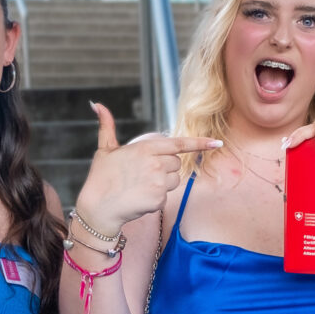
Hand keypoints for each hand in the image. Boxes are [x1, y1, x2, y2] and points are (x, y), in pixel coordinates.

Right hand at [74, 103, 221, 234]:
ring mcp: (159, 181)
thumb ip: (107, 126)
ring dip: (162, 183)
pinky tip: (140, 198)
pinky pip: (167, 196)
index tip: (217, 143)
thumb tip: (97, 104)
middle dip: (165, 168)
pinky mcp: (160, 198)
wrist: (98, 208)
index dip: (199, 143)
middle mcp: (155, 163)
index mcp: (145, 148)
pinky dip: (156, 198)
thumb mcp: (104, 149)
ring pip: (174, 180)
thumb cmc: (101, 178)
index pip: (178, 143)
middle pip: (176, 163)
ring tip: (140, 186)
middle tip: (142, 174)